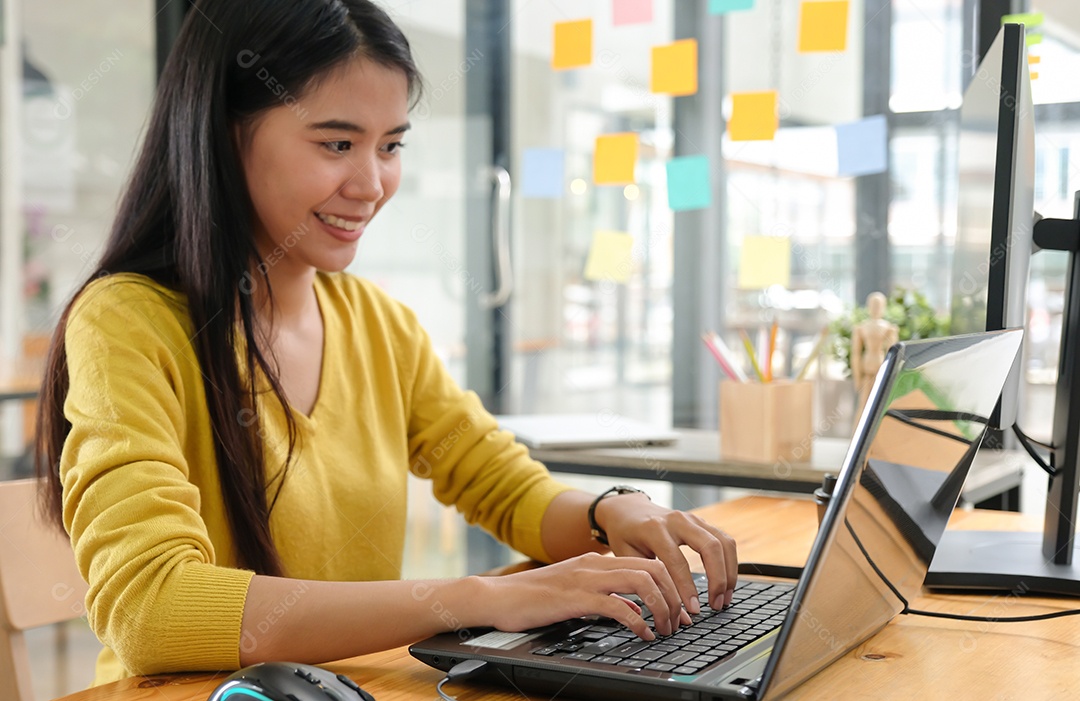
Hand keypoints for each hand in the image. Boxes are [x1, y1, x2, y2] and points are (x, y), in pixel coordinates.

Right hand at [482, 552, 692, 638]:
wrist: (497, 597)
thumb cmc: (533, 598)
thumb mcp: (575, 592)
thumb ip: (605, 596)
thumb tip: (634, 610)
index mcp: (597, 561)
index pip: (647, 562)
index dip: (671, 585)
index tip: (680, 609)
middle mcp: (595, 564)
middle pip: (653, 568)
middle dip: (674, 595)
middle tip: (680, 621)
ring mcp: (586, 579)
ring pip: (642, 582)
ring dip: (662, 606)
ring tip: (666, 629)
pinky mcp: (576, 598)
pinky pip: (618, 605)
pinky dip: (638, 620)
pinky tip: (643, 634)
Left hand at [594, 493, 736, 612]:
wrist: (628, 510)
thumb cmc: (625, 536)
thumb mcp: (628, 559)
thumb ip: (651, 585)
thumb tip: (679, 617)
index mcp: (654, 529)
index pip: (677, 561)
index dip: (688, 588)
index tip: (694, 610)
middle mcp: (677, 520)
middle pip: (709, 547)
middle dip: (718, 579)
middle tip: (716, 604)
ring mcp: (692, 518)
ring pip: (723, 542)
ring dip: (729, 572)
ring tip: (725, 597)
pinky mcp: (702, 522)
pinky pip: (725, 540)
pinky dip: (730, 562)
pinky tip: (727, 582)